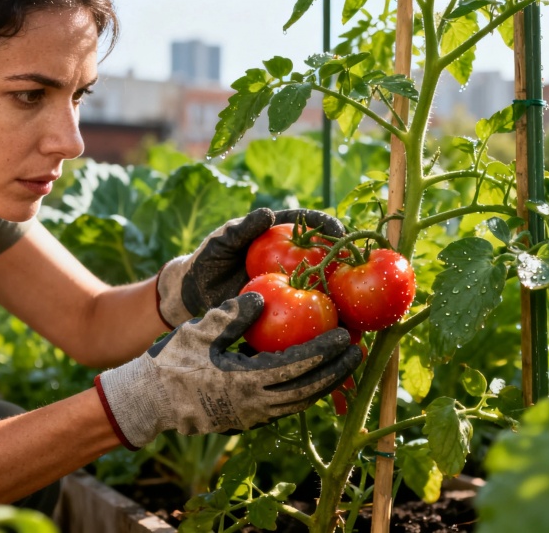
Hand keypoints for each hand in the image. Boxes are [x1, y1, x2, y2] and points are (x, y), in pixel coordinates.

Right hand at [96, 292, 361, 448]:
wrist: (147, 402)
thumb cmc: (170, 363)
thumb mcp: (198, 331)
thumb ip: (231, 315)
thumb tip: (262, 299)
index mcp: (245, 382)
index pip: (297, 366)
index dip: (323, 352)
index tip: (345, 336)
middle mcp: (255, 405)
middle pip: (307, 390)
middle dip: (335, 372)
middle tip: (357, 352)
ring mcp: (251, 417)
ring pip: (298, 402)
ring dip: (323, 384)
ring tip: (342, 366)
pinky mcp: (246, 421)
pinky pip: (285, 407)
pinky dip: (303, 392)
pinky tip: (312, 377)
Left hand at [156, 208, 344, 327]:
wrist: (194, 295)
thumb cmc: (208, 260)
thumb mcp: (223, 242)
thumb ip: (243, 229)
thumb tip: (268, 213)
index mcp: (283, 236)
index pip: (313, 226)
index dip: (330, 227)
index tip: (340, 235)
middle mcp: (295, 260)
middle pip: (329, 258)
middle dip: (346, 265)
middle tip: (353, 274)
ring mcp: (295, 287)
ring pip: (326, 289)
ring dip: (344, 298)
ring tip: (354, 305)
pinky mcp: (289, 312)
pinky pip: (311, 317)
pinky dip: (325, 324)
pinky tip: (338, 333)